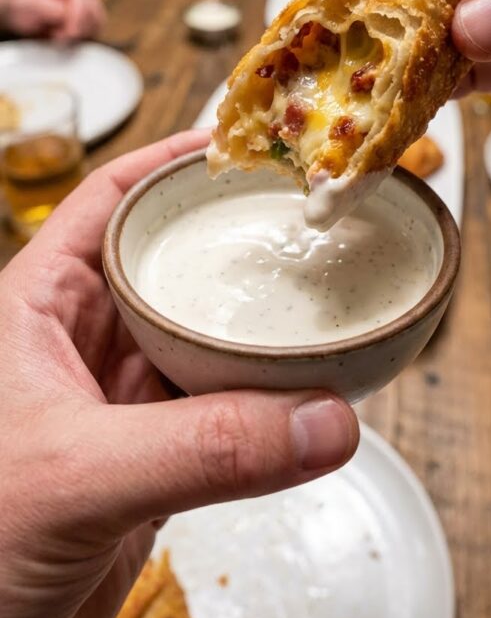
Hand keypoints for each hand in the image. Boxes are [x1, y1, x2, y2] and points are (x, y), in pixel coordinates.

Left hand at [0, 0, 105, 41]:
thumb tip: (67, 14)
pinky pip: (97, 27)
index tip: (70, 32)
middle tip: (60, 37)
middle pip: (92, 5)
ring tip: (58, 35)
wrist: (24, 14)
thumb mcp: (28, 3)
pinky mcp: (92, 13)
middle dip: (79, 26)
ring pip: (97, 18)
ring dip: (80, 33)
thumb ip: (49, 7)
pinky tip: (66, 36)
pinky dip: (83, 36)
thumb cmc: (23, 5)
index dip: (78, 12)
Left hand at [0, 129, 357, 617]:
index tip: (240, 143)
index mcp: (38, 308)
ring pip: (198, 341)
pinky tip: (304, 397)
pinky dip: (263, 404)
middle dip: (228, 241)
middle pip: (165, 265)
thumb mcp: (80, 475)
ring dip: (254, 327)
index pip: (108, 202)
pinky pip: (217, 413)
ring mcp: (115, 404)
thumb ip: (204, 448)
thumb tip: (324, 419)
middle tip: (302, 218)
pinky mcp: (146, 462)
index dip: (170, 162)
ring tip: (318, 294)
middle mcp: (80, 345)